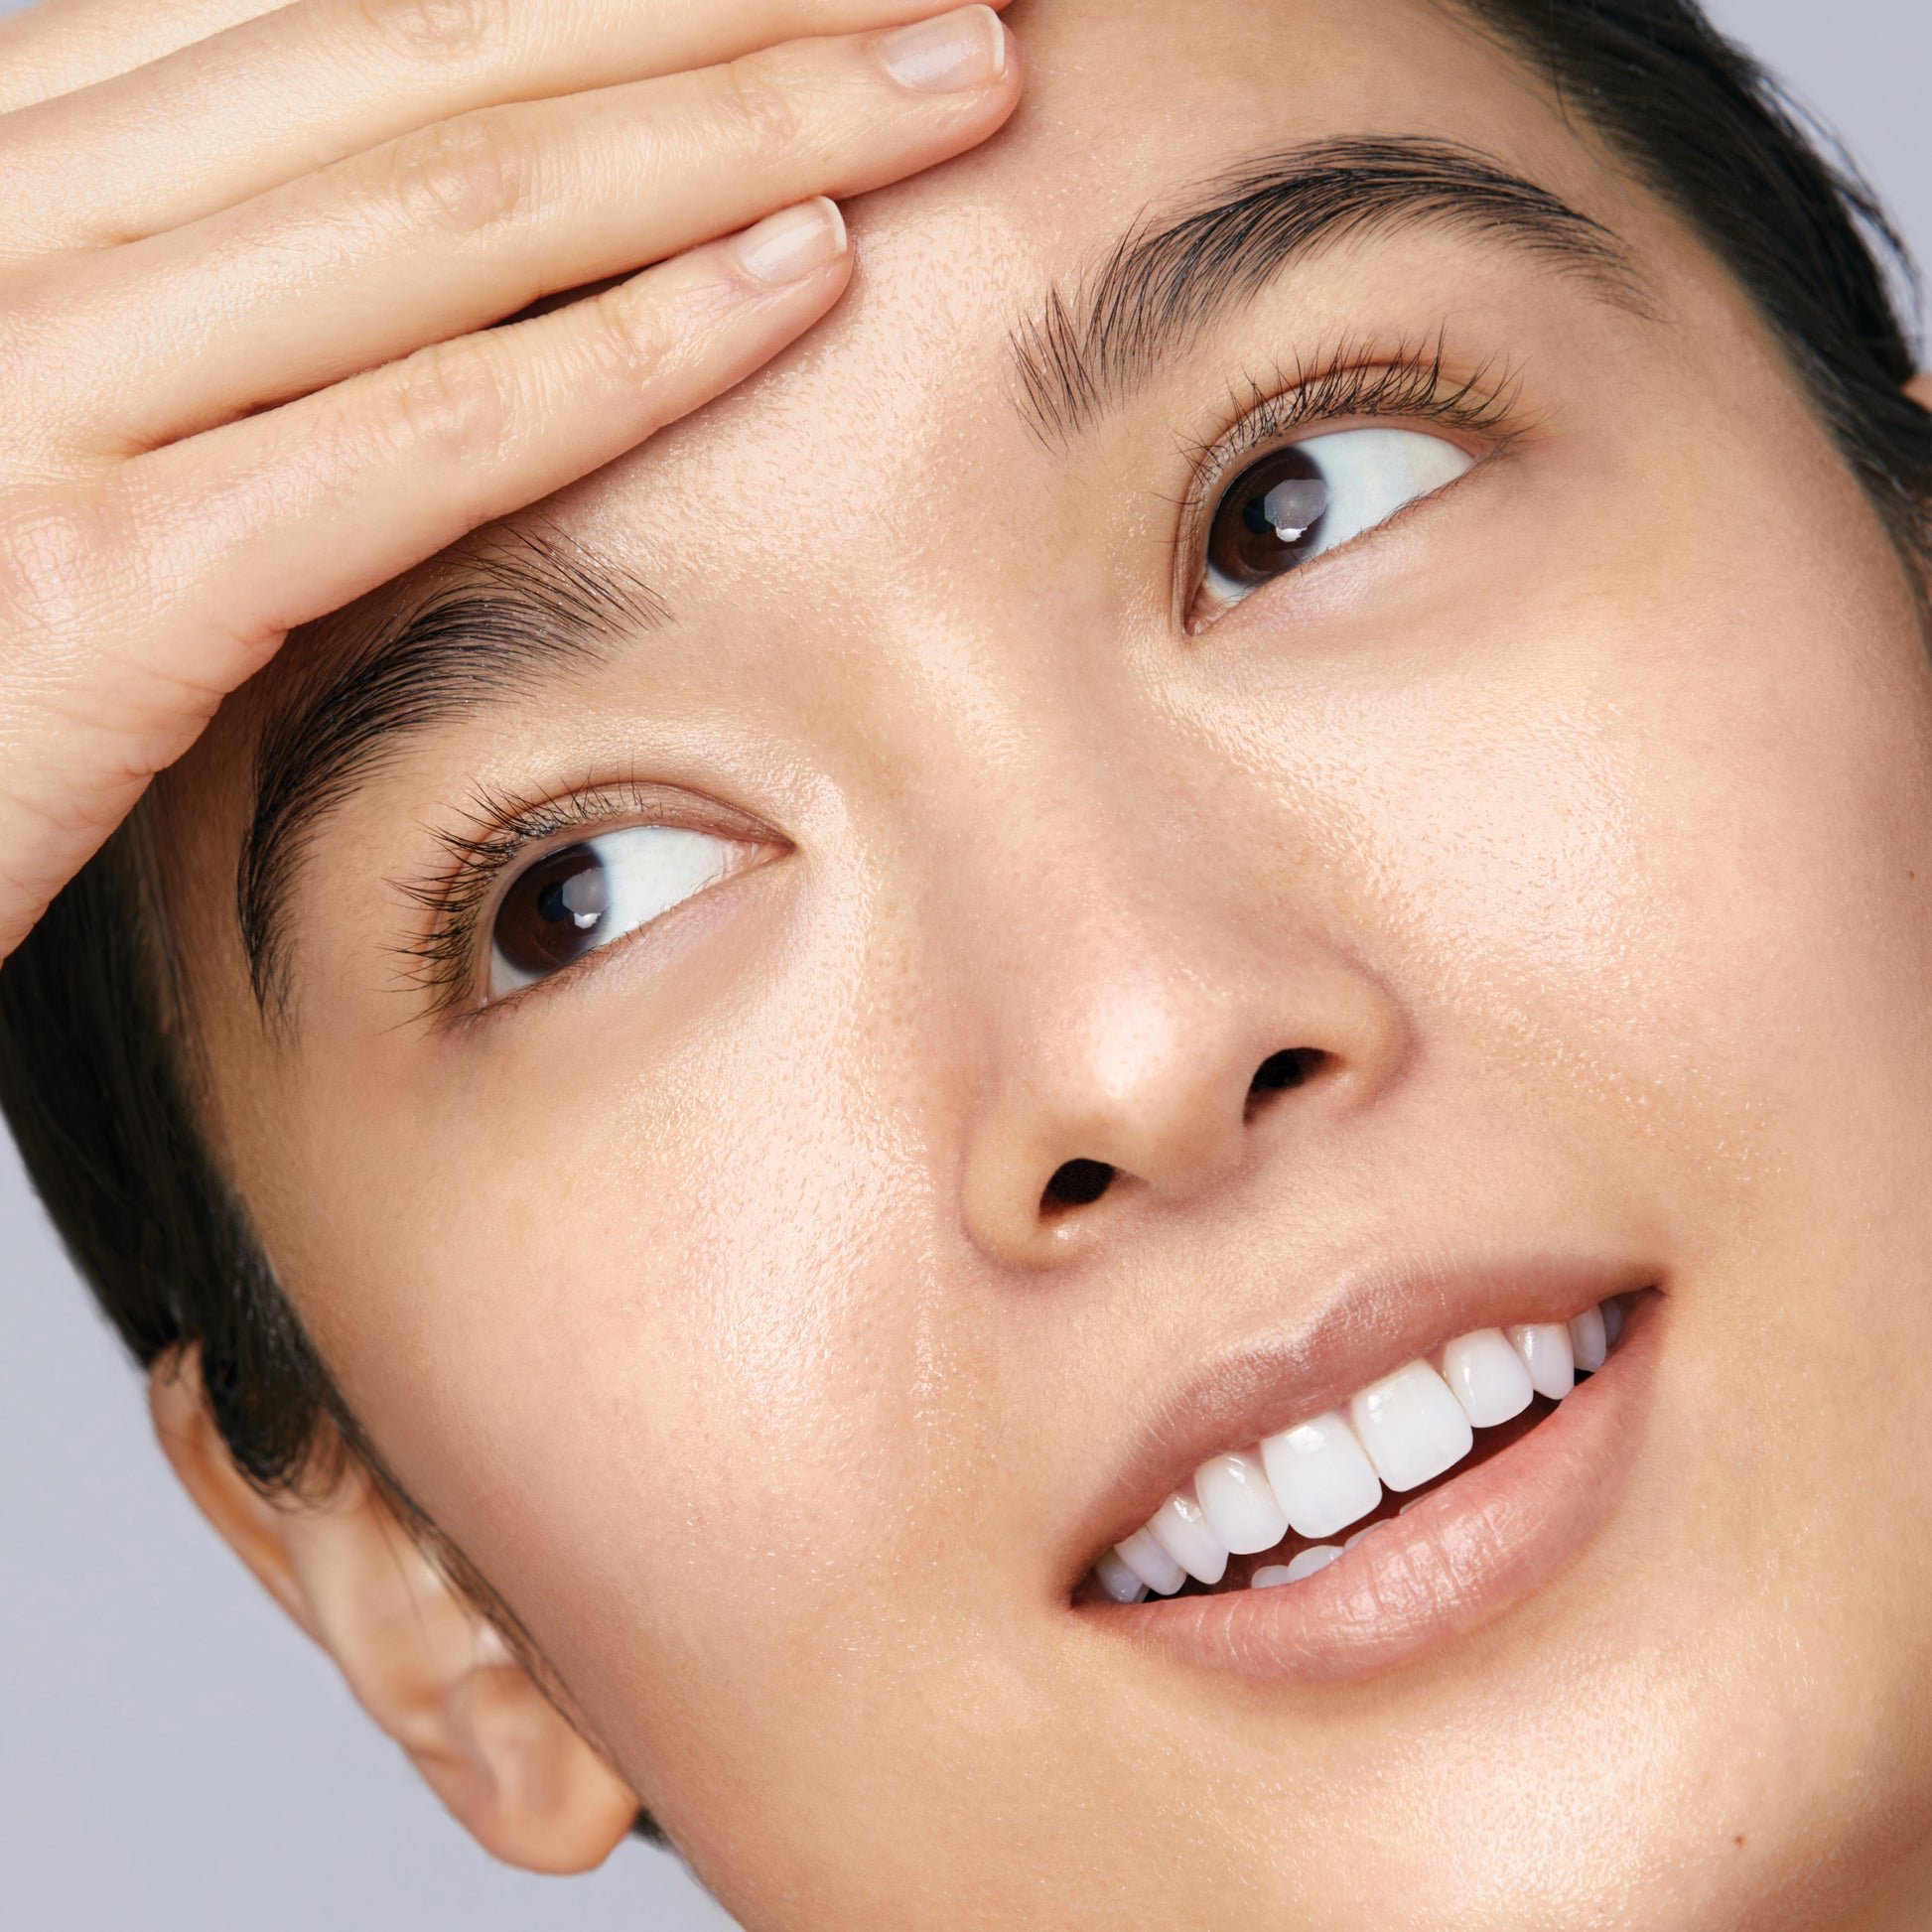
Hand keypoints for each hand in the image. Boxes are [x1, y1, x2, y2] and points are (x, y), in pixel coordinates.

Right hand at [0, 0, 1019, 961]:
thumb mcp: (41, 376)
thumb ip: (209, 273)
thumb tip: (407, 217)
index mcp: (16, 142)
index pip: (357, 0)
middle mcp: (17, 205)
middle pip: (439, 46)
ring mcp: (38, 377)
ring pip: (457, 205)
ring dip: (738, 128)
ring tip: (949, 84)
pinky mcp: (90, 577)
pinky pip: (409, 432)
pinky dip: (621, 352)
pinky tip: (802, 282)